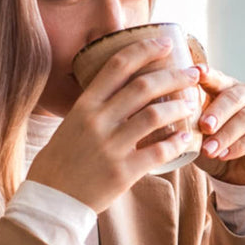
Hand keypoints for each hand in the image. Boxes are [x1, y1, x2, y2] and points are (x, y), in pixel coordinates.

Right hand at [27, 37, 200, 211]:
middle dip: (174, 76)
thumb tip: (119, 90)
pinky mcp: (123, 172)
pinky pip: (158, 151)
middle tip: (193, 73)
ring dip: (180, 107)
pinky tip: (186, 139)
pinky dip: (177, 143)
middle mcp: (97, 121)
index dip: (144, 50)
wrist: (51, 201)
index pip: (117, 66)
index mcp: (84, 106)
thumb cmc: (61, 163)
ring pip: (155, 116)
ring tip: (192, 105)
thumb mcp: (71, 126)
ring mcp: (110, 146)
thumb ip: (94, 108)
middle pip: (143, 87)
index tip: (165, 43)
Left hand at [193, 64, 244, 184]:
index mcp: (226, 87)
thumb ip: (187, 120)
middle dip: (218, 112)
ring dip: (226, 134)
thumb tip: (166, 115)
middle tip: (204, 126)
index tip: (196, 73)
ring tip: (209, 150)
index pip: (217, 78)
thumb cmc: (213, 144)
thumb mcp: (196, 132)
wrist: (237, 172)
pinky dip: (240, 146)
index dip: (208, 75)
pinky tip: (225, 155)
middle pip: (234, 97)